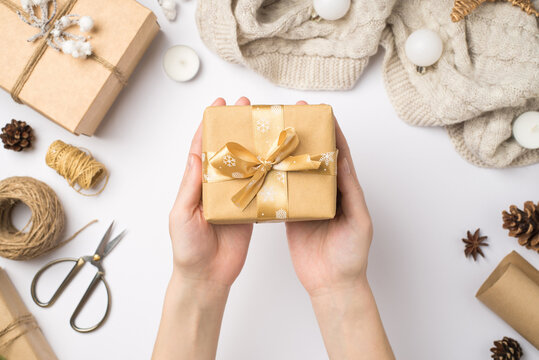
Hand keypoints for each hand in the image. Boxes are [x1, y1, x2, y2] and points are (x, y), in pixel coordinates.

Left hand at [168, 97, 253, 288]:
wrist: (207, 276)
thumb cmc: (188, 248)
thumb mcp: (182, 215)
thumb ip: (191, 187)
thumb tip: (195, 156)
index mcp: (197, 184)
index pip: (202, 149)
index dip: (208, 126)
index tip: (218, 106)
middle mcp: (216, 186)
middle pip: (227, 151)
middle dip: (235, 127)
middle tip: (247, 107)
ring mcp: (234, 197)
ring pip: (245, 165)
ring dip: (254, 145)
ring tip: (264, 125)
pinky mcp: (249, 210)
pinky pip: (259, 187)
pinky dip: (267, 172)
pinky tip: (276, 157)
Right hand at [286, 101, 372, 295]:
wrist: (333, 284)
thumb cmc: (351, 256)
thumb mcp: (358, 222)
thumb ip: (351, 192)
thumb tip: (343, 162)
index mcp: (345, 191)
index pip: (339, 156)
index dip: (333, 134)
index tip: (324, 114)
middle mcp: (326, 193)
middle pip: (315, 158)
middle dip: (307, 136)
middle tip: (294, 116)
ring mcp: (308, 203)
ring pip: (297, 172)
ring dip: (288, 153)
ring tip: (276, 134)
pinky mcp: (292, 216)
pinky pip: (283, 193)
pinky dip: (275, 178)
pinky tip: (265, 165)